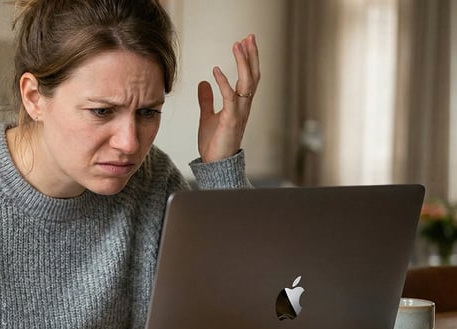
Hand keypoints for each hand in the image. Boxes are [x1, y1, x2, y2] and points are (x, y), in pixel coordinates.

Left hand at [196, 34, 260, 162]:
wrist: (215, 165)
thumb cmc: (214, 144)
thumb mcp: (208, 116)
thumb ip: (207, 100)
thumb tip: (203, 83)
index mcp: (240, 104)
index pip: (249, 77)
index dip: (248, 59)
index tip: (245, 43)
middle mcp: (244, 106)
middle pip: (253, 76)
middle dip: (251, 55)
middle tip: (249, 37)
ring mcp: (240, 113)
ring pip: (247, 83)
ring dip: (243, 63)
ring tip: (238, 46)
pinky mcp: (231, 120)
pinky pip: (230, 98)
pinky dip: (224, 83)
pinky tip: (216, 70)